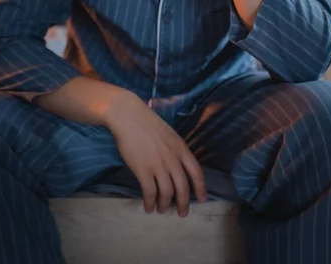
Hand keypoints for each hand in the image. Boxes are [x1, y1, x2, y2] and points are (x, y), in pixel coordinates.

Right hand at [106, 91, 206, 216]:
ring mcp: (158, 165)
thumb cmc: (147, 123)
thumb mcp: (169, 134)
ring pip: (167, 193)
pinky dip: (150, 202)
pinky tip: (148, 207)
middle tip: (182, 213)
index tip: (202, 199)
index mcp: (181, 148)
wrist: (128, 116)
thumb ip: (176, 150)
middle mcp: (172, 158)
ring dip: (165, 205)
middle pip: (183, 187)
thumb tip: (179, 167)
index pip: (196, 172)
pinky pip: (150, 192)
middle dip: (183, 203)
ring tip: (161, 210)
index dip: (201, 188)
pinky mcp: (142, 170)